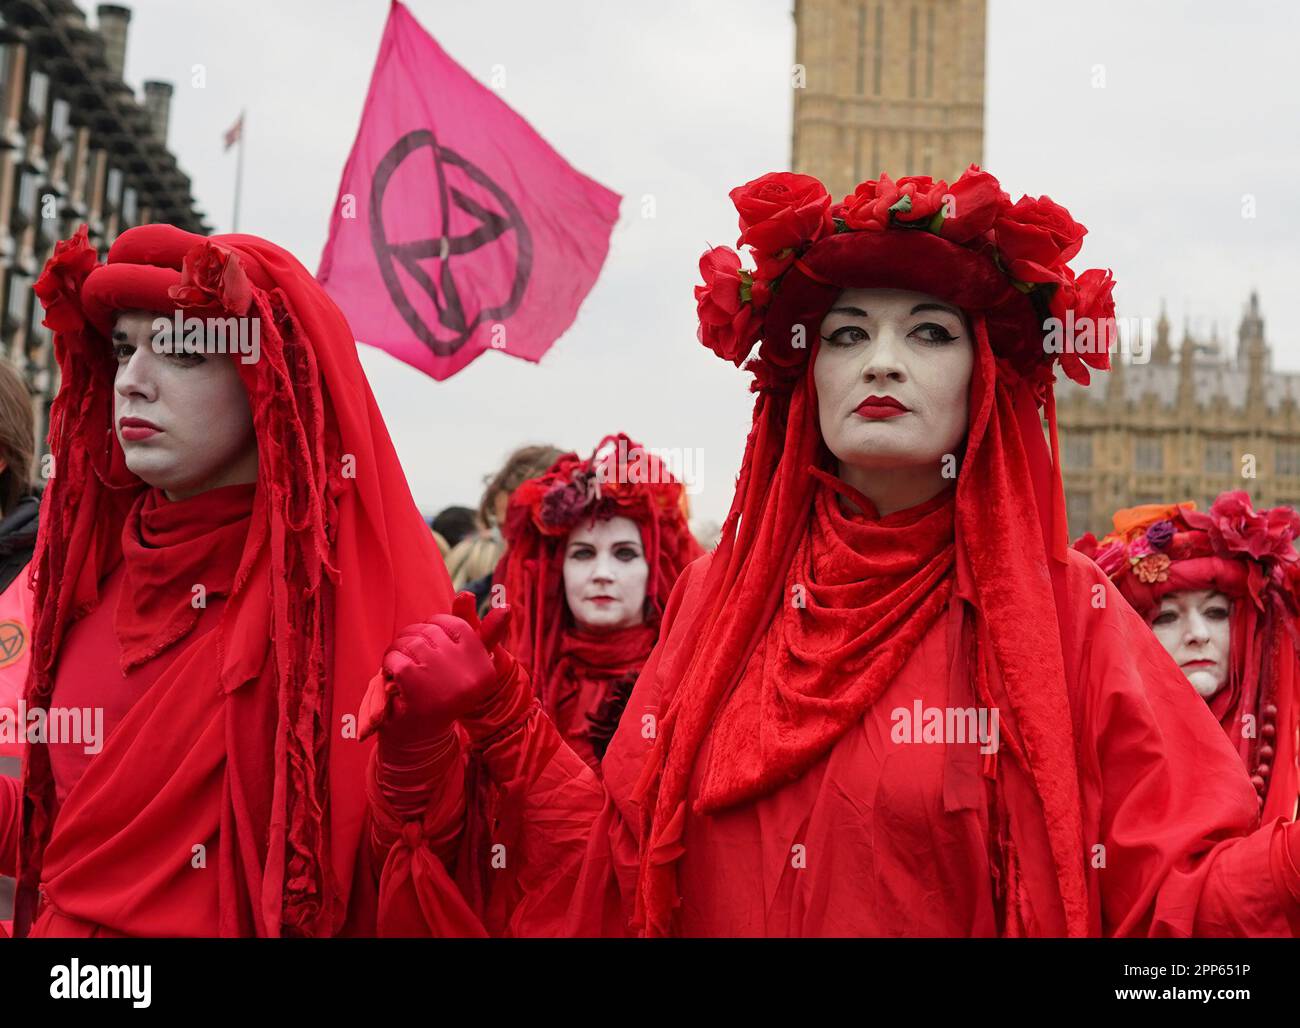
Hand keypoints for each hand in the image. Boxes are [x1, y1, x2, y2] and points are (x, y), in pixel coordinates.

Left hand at [359, 593, 512, 746]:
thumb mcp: (465, 666)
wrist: (419, 741)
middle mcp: (470, 674)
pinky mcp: (415, 682)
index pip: (456, 625)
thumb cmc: (443, 696)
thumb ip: (480, 632)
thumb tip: (498, 602)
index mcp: (486, 669)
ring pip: (410, 641)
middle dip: (413, 640)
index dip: (436, 632)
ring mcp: (443, 678)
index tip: (431, 651)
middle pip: (430, 630)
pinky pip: (396, 656)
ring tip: (402, 670)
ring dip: (398, 652)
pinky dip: (388, 665)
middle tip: (411, 659)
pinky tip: (394, 680)